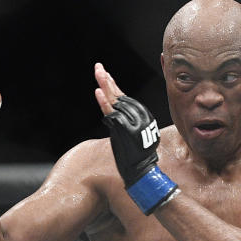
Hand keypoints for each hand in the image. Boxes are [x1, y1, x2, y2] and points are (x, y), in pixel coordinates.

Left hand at [94, 62, 177, 214]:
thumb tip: (117, 118)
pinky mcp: (123, 130)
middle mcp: (138, 118)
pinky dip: (104, 103)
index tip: (105, 76)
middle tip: (98, 67)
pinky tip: (98, 92)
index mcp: (142, 118)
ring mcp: (131, 123)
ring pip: (115, 102)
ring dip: (106, 86)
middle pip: (119, 96)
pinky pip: (111, 114)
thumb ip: (128, 127)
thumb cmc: (139, 160)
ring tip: (98, 72)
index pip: (125, 99)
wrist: (143, 174)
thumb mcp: (135, 139)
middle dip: (107, 81)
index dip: (113, 88)